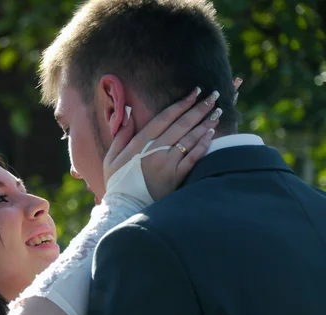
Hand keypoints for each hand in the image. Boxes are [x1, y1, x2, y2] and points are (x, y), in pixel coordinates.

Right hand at [104, 87, 221, 200]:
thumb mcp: (111, 158)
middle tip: (213, 95)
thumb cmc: (117, 182)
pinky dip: (203, 145)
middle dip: (199, 108)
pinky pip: (193, 157)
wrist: (124, 209)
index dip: (181, 103)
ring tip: (217, 112)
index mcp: (139, 143)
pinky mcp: (176, 178)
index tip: (194, 91)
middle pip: (181, 124)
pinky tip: (211, 134)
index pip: (165, 117)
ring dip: (205, 123)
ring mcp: (167, 164)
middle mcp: (155, 151)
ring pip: (190, 139)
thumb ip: (121, 135)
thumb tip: (128, 113)